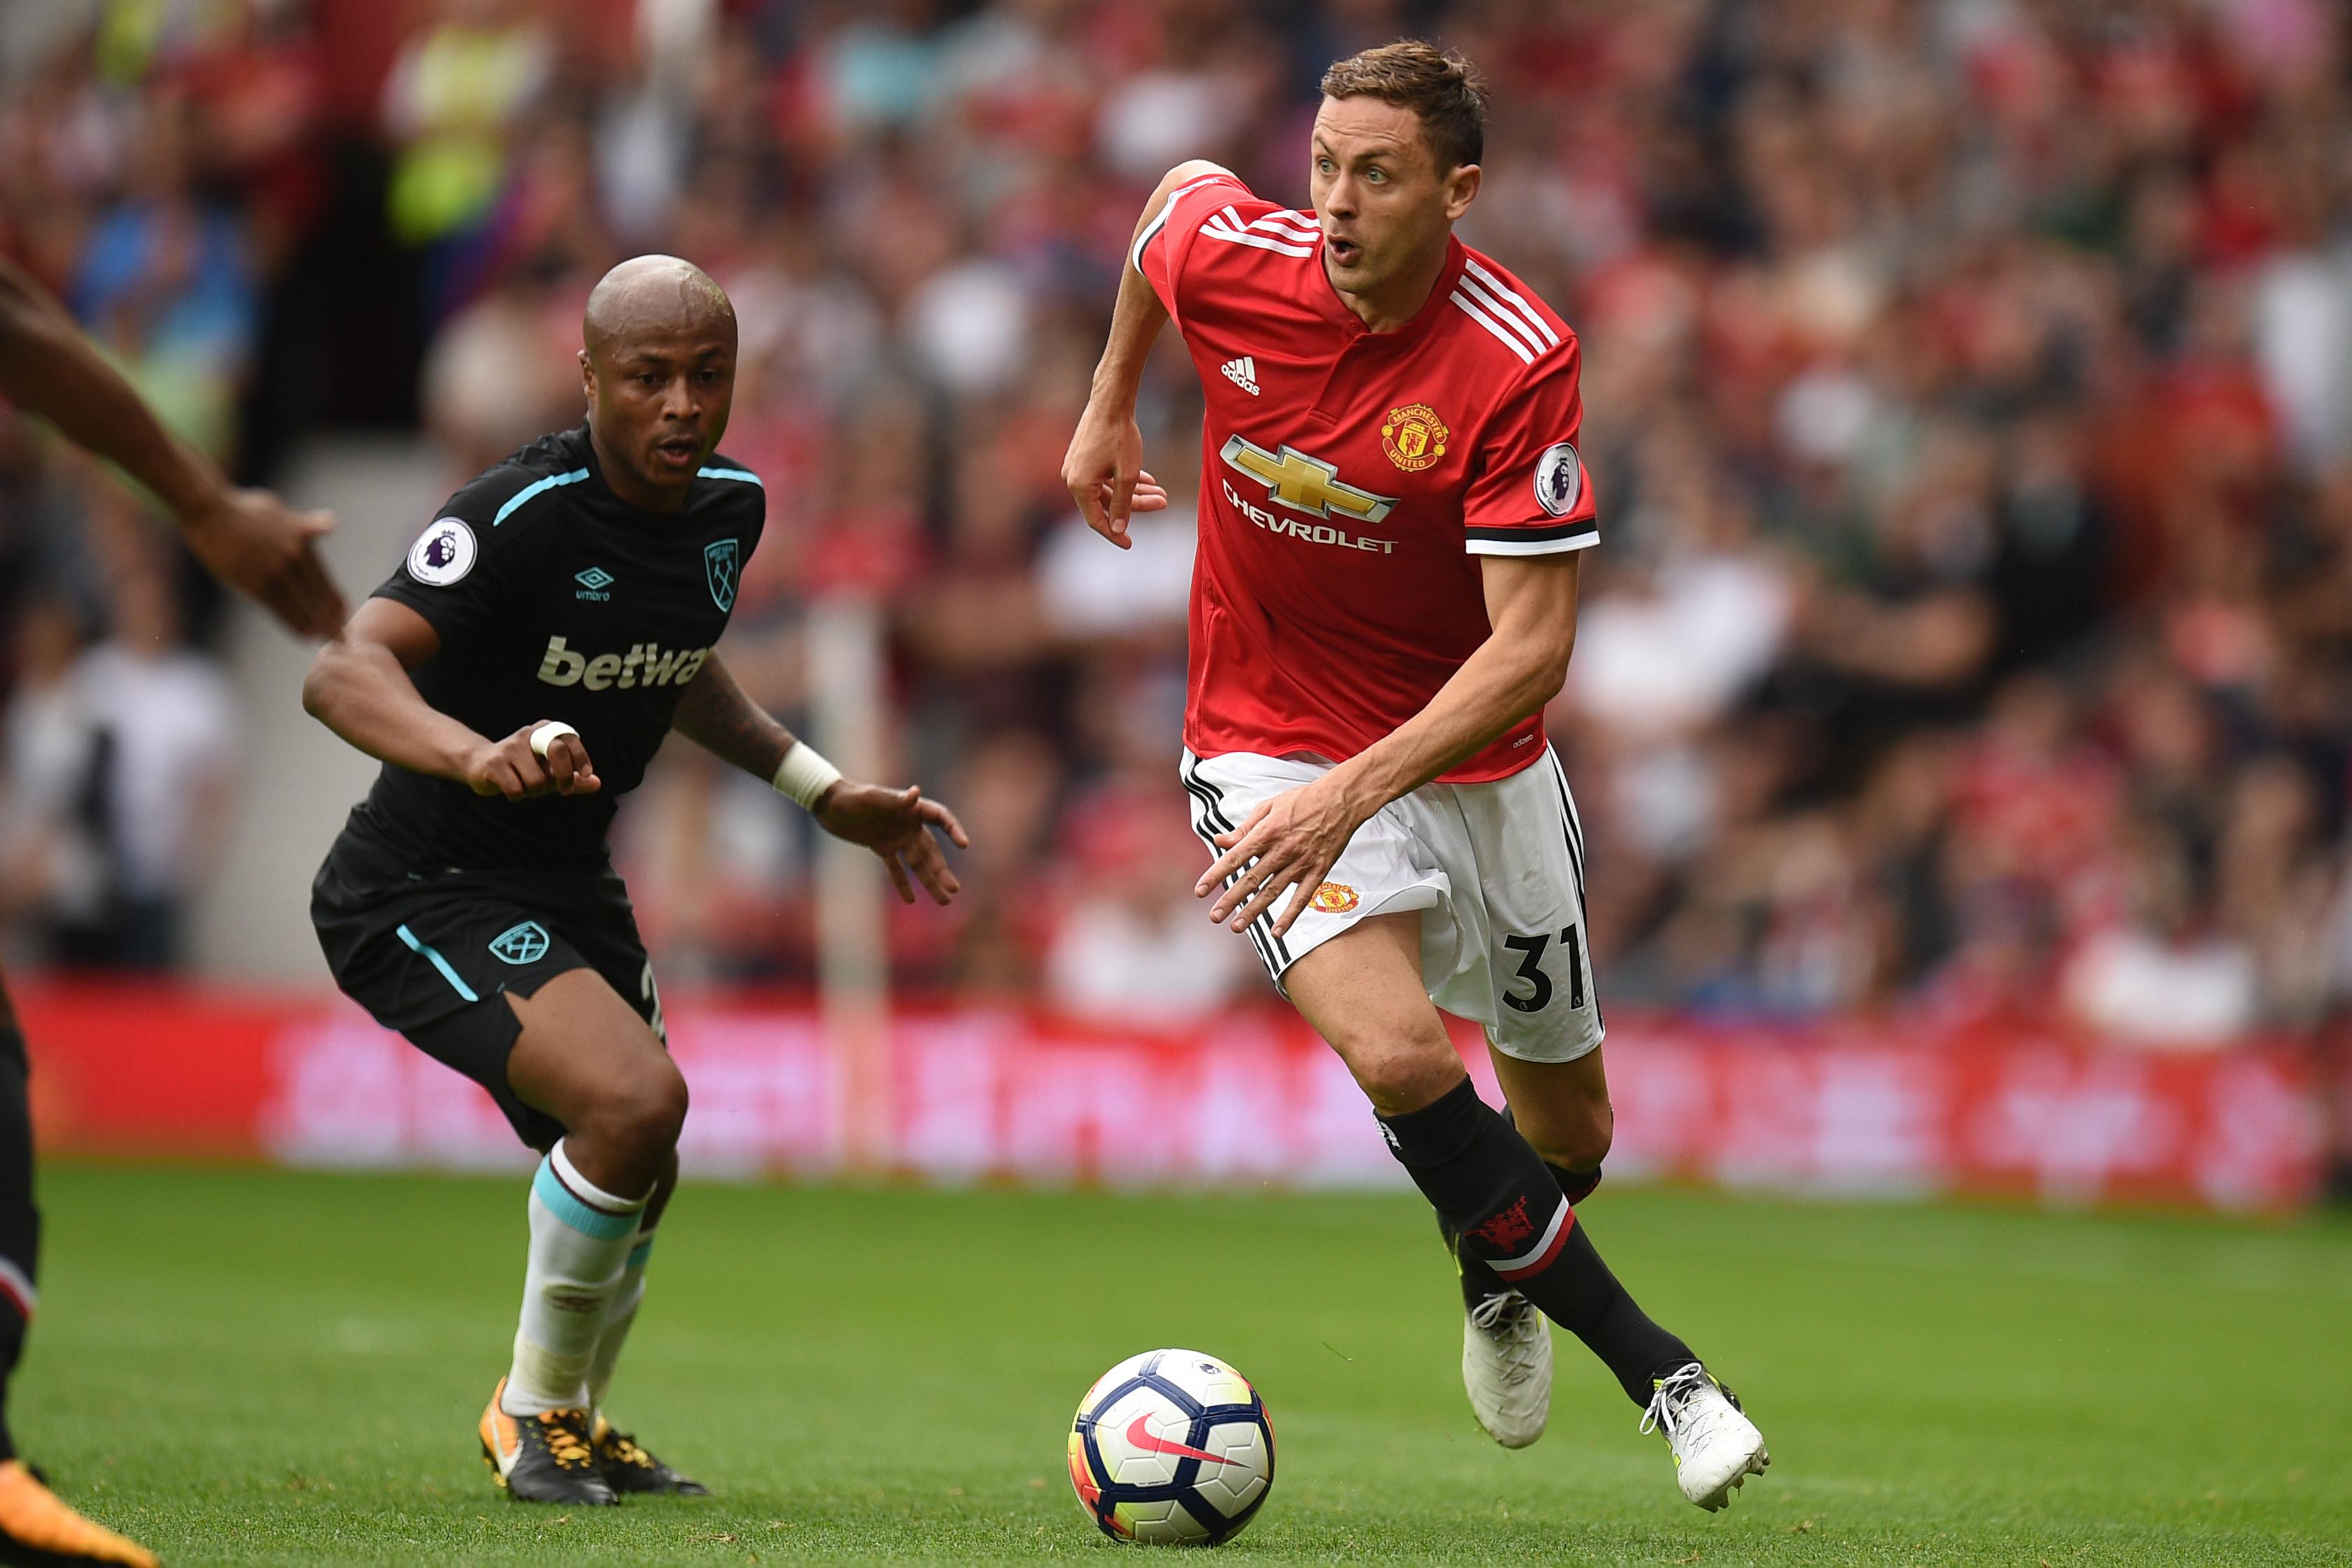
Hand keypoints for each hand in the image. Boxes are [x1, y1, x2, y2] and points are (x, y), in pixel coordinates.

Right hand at [180, 485, 347, 638]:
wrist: (210, 511)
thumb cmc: (243, 510)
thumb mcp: (282, 513)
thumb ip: (307, 526)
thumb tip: (332, 523)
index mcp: (302, 541)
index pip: (324, 578)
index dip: (336, 599)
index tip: (345, 612)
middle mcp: (293, 557)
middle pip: (318, 596)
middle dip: (332, 619)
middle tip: (342, 637)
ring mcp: (274, 571)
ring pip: (302, 606)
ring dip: (317, 626)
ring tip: (326, 640)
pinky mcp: (253, 583)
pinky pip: (280, 610)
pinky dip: (294, 624)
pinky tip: (305, 635)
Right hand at [463, 722, 601, 800]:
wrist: (480, 765)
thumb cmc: (522, 769)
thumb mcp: (550, 772)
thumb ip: (574, 778)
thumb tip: (597, 783)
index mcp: (544, 730)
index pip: (569, 739)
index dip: (580, 758)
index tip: (586, 774)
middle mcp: (528, 734)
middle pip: (556, 751)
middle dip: (564, 777)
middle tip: (563, 790)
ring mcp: (509, 747)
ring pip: (536, 781)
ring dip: (534, 792)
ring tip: (525, 785)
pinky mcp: (494, 763)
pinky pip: (517, 789)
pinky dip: (517, 796)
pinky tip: (510, 789)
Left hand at [813, 781, 970, 903]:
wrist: (828, 804)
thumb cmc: (850, 797)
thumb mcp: (871, 798)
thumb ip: (893, 800)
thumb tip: (916, 793)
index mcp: (911, 808)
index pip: (940, 817)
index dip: (953, 830)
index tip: (963, 845)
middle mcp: (908, 824)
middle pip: (932, 850)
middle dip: (942, 871)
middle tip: (954, 891)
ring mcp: (896, 837)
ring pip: (918, 863)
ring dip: (930, 881)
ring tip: (944, 901)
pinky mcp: (882, 847)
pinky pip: (896, 869)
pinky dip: (903, 884)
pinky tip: (911, 900)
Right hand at [1061, 401, 1168, 548]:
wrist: (1111, 400)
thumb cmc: (1119, 436)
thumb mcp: (1127, 475)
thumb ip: (1123, 504)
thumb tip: (1119, 528)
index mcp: (1079, 486)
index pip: (1096, 520)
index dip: (1115, 533)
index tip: (1130, 544)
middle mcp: (1072, 478)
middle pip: (1106, 504)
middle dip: (1136, 506)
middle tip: (1162, 503)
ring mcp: (1077, 466)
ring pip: (1108, 489)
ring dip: (1134, 492)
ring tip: (1160, 493)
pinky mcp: (1084, 456)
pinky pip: (1104, 476)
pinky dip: (1124, 480)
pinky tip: (1148, 480)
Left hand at [1197, 775, 1370, 938]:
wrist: (1341, 800)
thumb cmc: (1302, 800)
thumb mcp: (1268, 806)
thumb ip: (1244, 828)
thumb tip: (1221, 841)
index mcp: (1267, 832)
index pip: (1235, 857)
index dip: (1216, 875)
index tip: (1200, 891)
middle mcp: (1282, 850)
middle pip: (1252, 879)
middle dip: (1231, 899)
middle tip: (1215, 916)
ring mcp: (1301, 863)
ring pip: (1273, 892)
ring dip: (1254, 911)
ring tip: (1236, 927)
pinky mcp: (1318, 871)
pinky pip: (1302, 898)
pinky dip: (1290, 916)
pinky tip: (1277, 932)